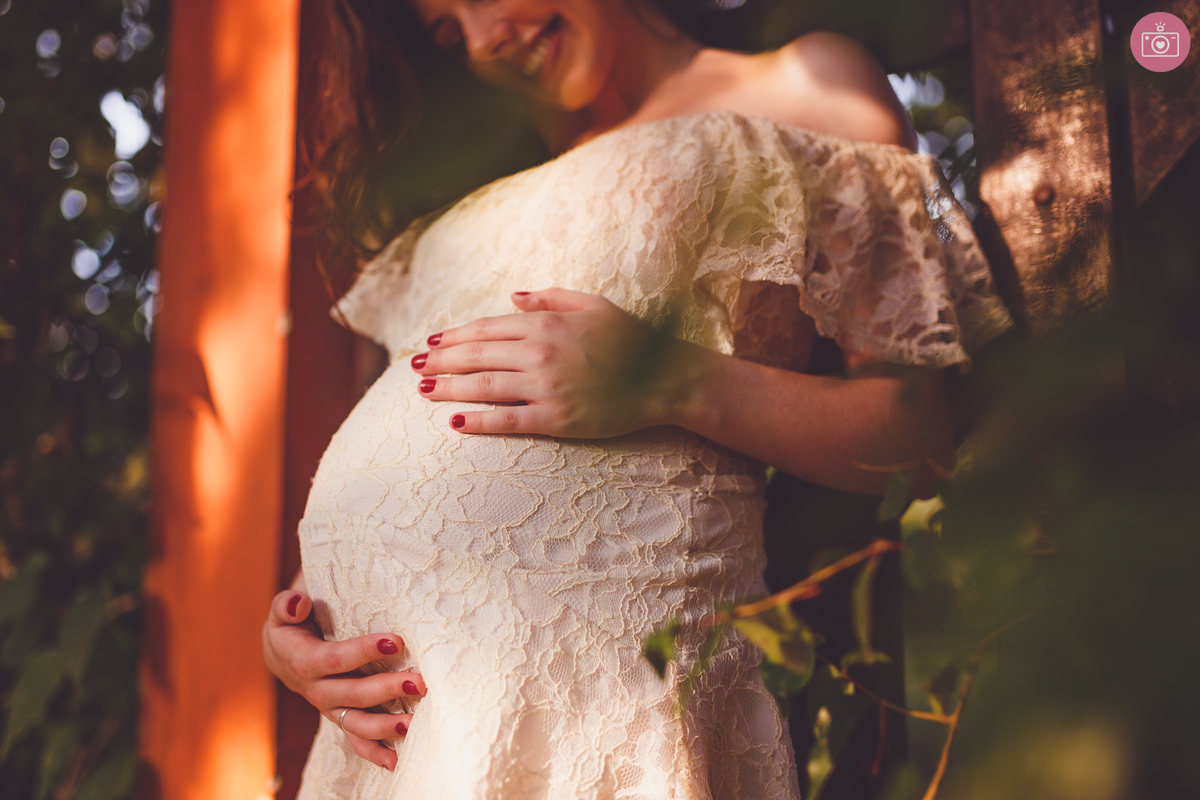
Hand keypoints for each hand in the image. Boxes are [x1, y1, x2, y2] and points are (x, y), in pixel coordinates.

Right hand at [263, 590, 425, 770]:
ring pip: (355, 722)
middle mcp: (316, 690)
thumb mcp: (283, 611)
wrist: (282, 652)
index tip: (395, 641)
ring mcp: (329, 707)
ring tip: (413, 722)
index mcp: (302, 661)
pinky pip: (354, 738)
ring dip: (384, 726)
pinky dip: (374, 752)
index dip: (363, 651)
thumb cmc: (291, 623)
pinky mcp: (340, 716)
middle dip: (385, 689)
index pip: (334, 658)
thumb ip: (287, 605)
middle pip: (351, 694)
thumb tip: (299, 603)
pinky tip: (396, 760)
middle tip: (418, 682)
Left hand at [411, 288, 694, 437]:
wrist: (666, 379)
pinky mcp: (557, 420)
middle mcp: (541, 353)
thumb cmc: (632, 340)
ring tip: (423, 392)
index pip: (487, 329)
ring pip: (484, 387)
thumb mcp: (594, 305)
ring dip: (448, 389)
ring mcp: (547, 387)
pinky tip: (455, 423)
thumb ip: (551, 298)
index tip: (432, 344)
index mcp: (547, 323)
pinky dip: (479, 421)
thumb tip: (513, 298)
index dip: (455, 337)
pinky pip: (508, 420)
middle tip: (413, 369)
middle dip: (440, 362)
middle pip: (477, 356)